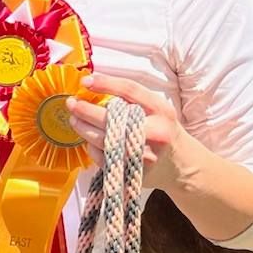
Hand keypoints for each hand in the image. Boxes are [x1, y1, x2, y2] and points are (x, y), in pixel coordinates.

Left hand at [66, 73, 190, 188]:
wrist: (180, 163)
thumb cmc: (162, 129)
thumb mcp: (157, 108)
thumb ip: (132, 98)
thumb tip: (93, 85)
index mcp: (160, 110)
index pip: (130, 91)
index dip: (105, 83)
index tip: (85, 81)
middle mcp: (154, 132)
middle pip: (111, 118)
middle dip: (85, 110)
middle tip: (71, 103)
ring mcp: (143, 154)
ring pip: (103, 140)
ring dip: (82, 128)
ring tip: (74, 119)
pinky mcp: (133, 171)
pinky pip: (103, 158)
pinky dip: (92, 147)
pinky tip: (89, 139)